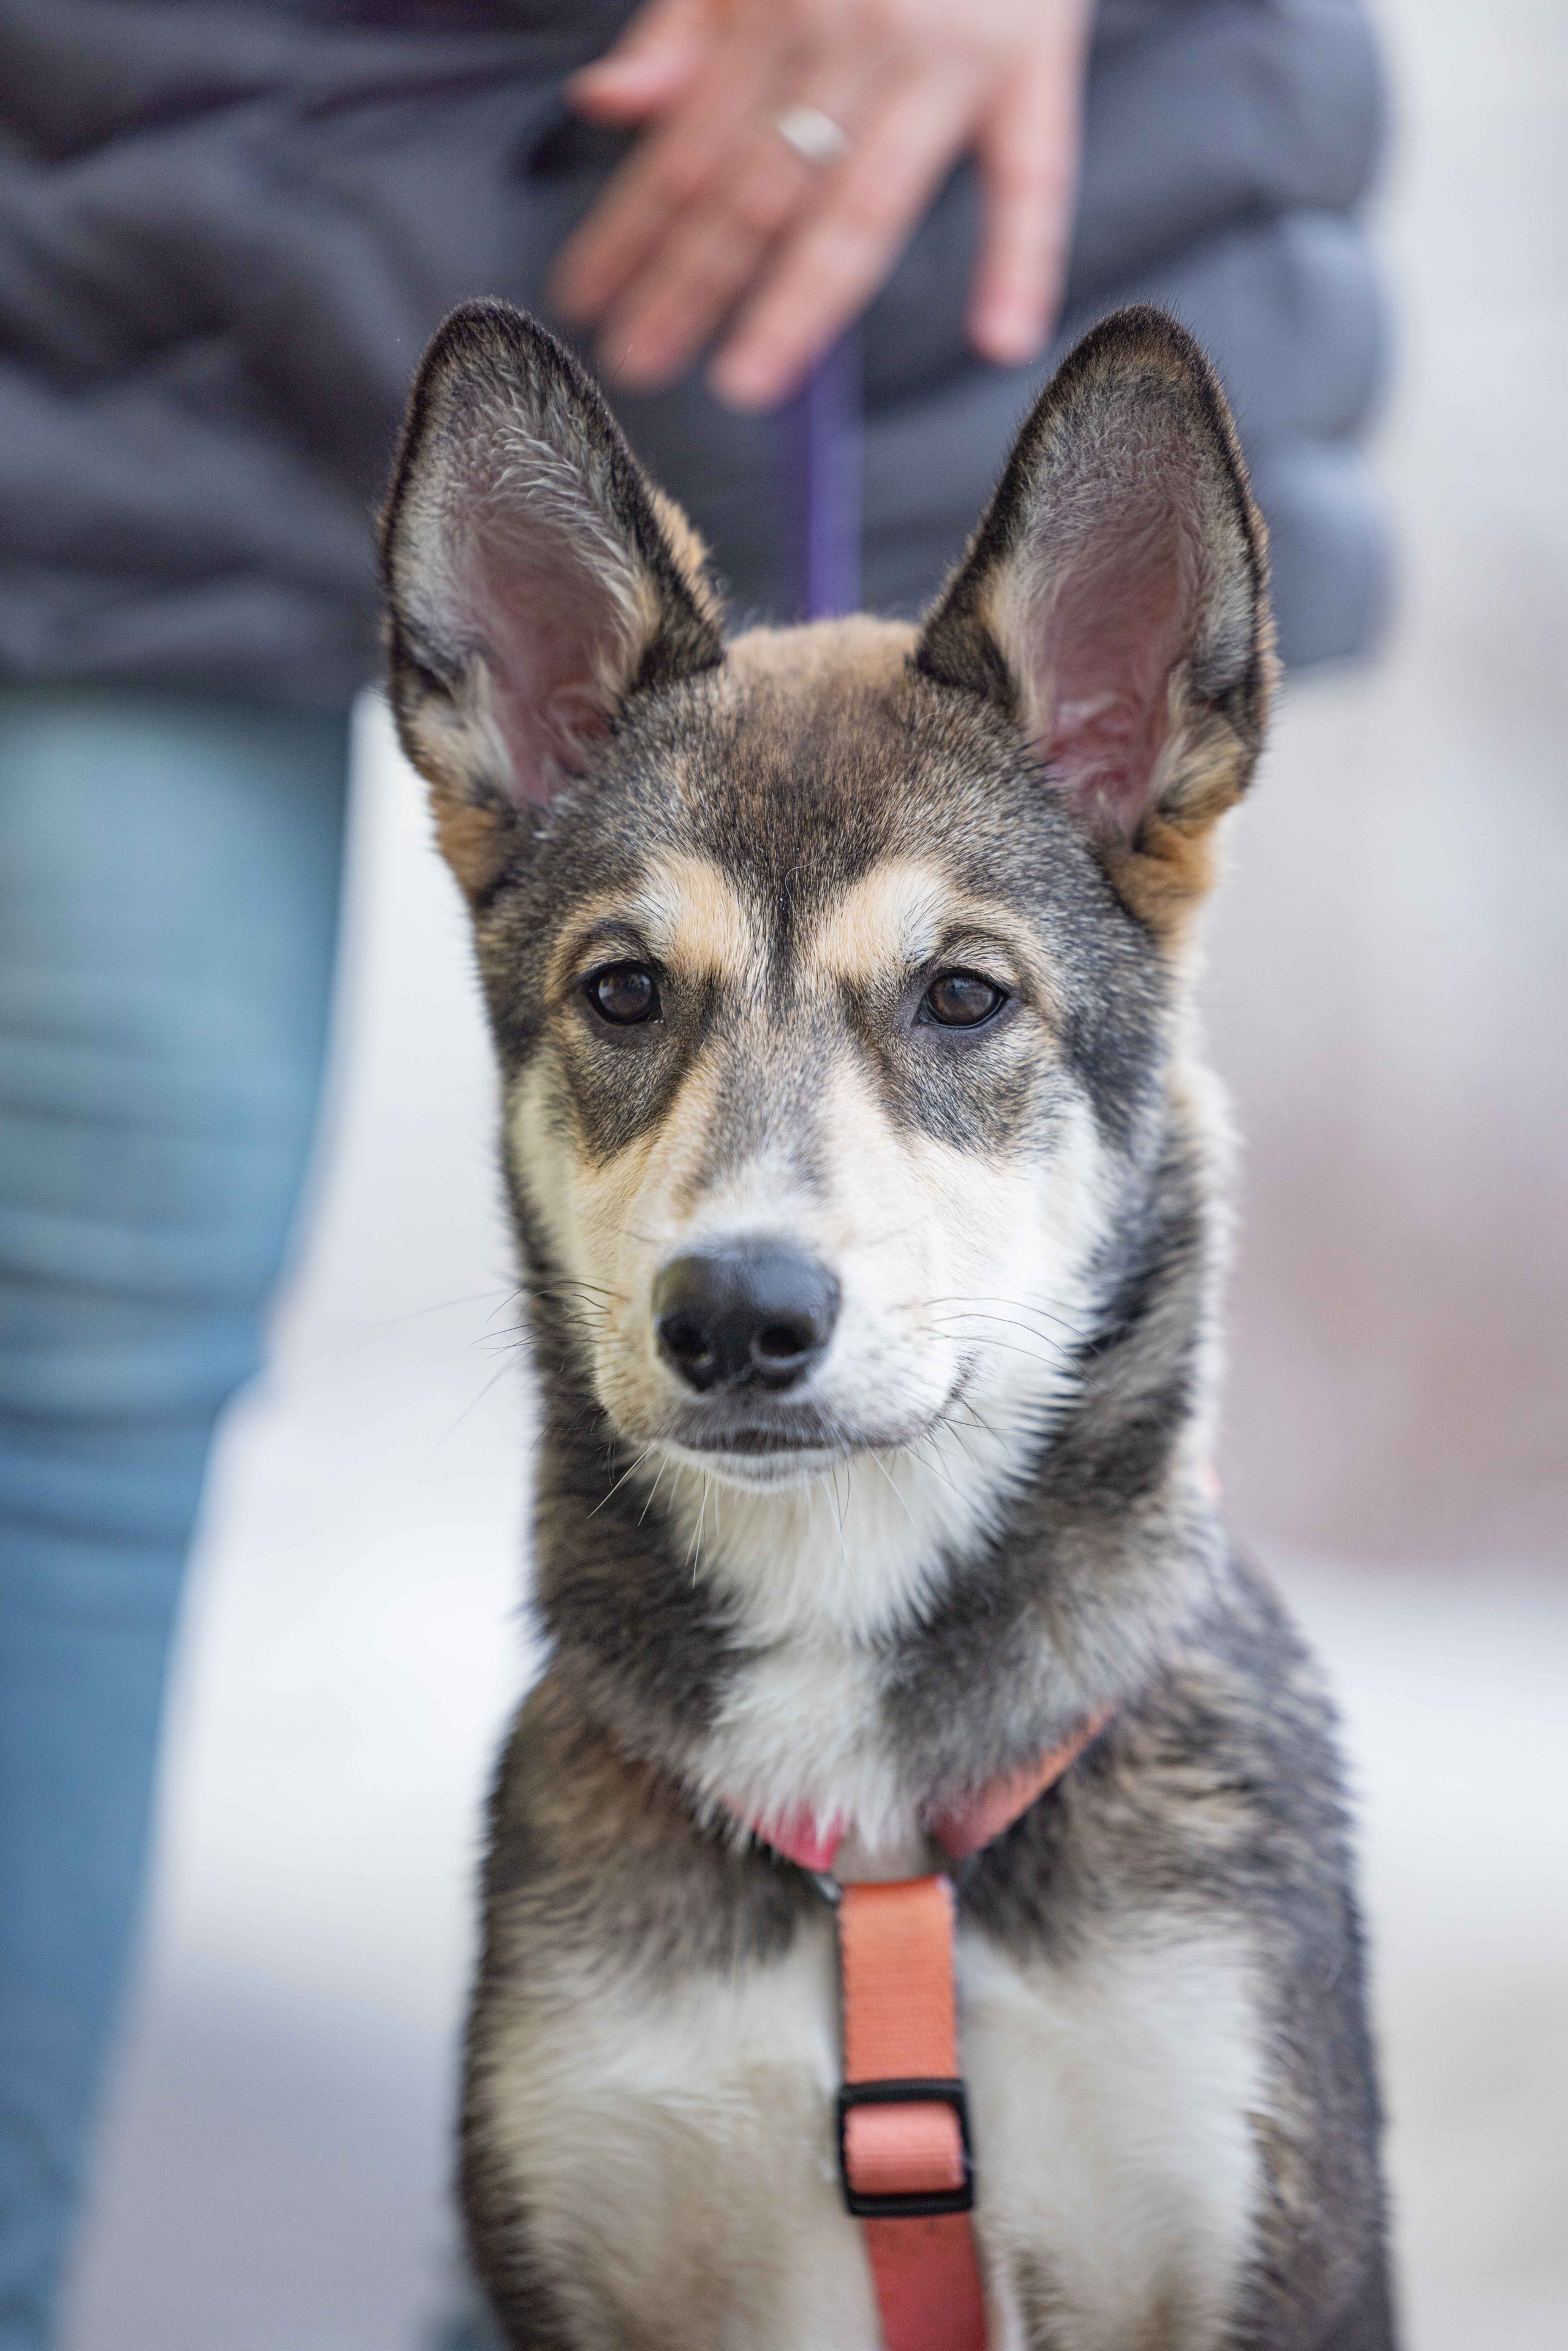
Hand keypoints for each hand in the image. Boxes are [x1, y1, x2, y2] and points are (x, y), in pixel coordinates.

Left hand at [549, 0, 1093, 410]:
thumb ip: (683, 21)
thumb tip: (607, 104)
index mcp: (777, 0)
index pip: (686, 148)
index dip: (629, 230)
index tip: (587, 300)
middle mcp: (853, 33)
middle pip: (756, 190)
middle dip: (689, 285)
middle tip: (640, 364)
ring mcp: (945, 57)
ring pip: (857, 204)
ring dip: (797, 305)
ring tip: (747, 380)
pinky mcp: (1033, 62)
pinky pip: (1033, 175)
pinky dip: (1021, 258)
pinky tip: (999, 336)